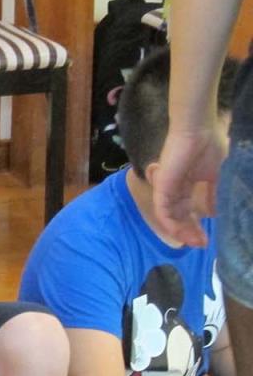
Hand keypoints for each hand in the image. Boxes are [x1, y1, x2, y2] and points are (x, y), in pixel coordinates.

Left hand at [151, 125, 226, 247]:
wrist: (197, 131)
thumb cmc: (206, 146)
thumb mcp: (213, 175)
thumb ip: (211, 194)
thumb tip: (213, 212)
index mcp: (185, 185)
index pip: (187, 211)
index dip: (195, 226)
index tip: (206, 239)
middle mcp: (174, 189)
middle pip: (178, 216)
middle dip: (189, 232)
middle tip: (202, 245)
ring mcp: (166, 187)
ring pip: (170, 217)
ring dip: (182, 232)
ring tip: (196, 242)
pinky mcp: (161, 186)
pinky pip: (163, 210)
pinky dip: (171, 224)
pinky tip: (182, 234)